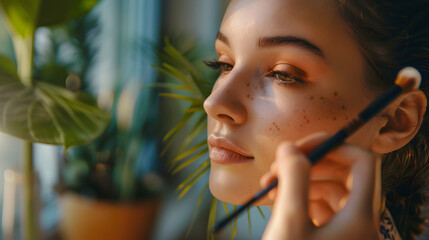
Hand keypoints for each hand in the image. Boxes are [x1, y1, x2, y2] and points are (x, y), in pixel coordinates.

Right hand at [260, 133, 380, 239]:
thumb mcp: (290, 220)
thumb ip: (293, 179)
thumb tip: (289, 147)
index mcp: (360, 217)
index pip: (362, 161)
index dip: (333, 146)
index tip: (300, 148)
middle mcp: (361, 223)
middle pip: (346, 174)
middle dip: (310, 163)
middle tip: (279, 166)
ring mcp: (349, 233)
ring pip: (331, 192)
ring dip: (302, 181)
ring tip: (271, 185)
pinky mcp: (334, 239)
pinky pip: (324, 210)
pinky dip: (302, 200)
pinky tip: (279, 202)